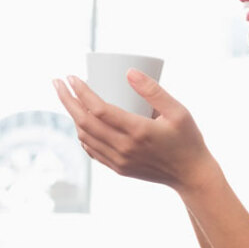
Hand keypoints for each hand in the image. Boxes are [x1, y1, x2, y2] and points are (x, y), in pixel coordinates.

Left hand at [52, 69, 218, 190]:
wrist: (191, 175)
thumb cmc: (187, 139)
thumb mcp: (178, 111)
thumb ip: (153, 90)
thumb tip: (128, 71)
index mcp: (137, 131)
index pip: (98, 110)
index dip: (81, 92)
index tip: (71, 77)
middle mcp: (124, 148)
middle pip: (84, 122)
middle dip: (66, 100)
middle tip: (57, 82)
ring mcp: (118, 161)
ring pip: (84, 136)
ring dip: (72, 116)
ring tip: (66, 97)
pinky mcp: (118, 168)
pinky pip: (92, 150)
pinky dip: (81, 133)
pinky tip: (79, 121)